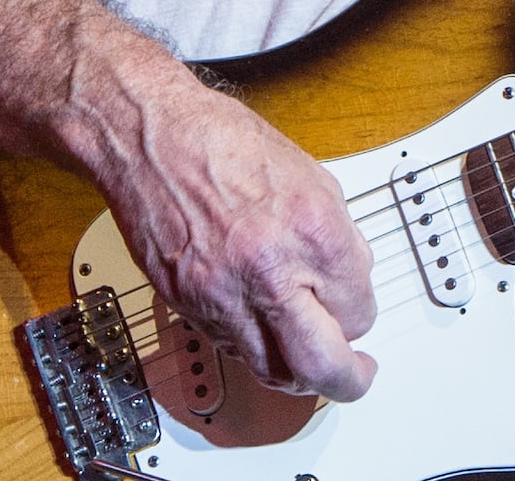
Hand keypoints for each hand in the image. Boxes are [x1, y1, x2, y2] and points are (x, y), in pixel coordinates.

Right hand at [97, 83, 378, 401]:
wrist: (152, 137)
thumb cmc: (222, 142)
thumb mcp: (310, 176)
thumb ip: (336, 235)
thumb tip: (351, 277)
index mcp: (313, 230)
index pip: (359, 309)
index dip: (362, 312)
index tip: (359, 310)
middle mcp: (269, 270)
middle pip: (321, 364)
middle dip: (348, 378)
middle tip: (357, 374)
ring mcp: (223, 293)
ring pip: (272, 371)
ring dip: (298, 373)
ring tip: (311, 361)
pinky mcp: (187, 305)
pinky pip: (232, 349)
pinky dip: (256, 349)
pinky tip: (266, 332)